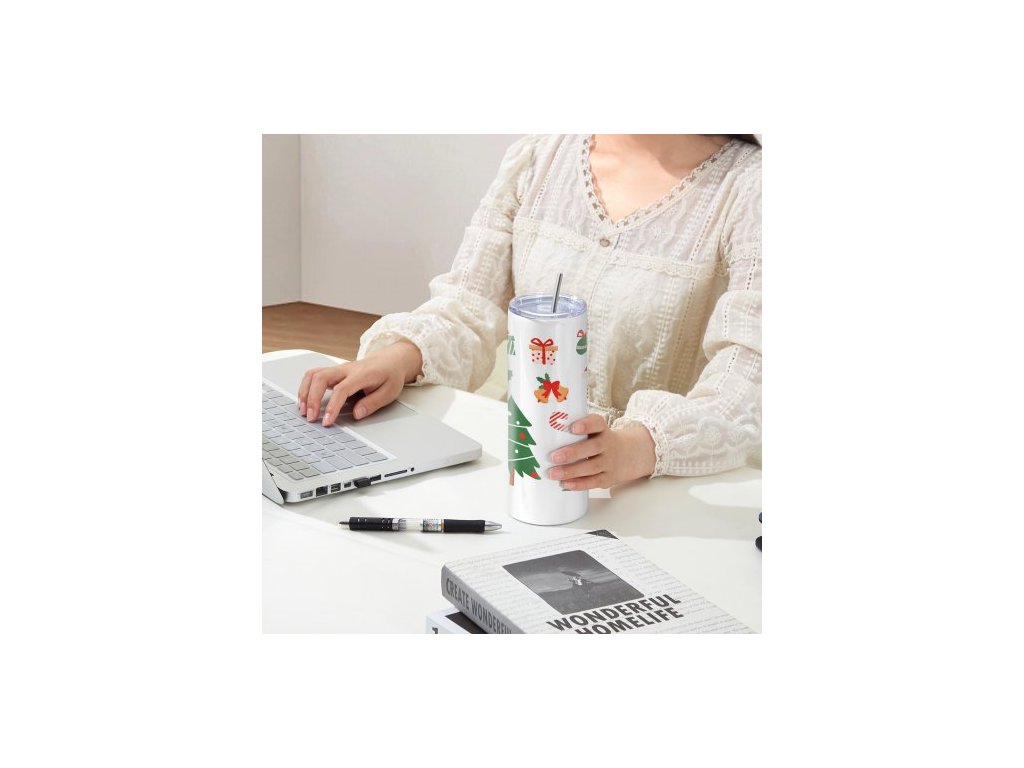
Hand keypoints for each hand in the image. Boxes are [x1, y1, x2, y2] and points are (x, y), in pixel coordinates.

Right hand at [297, 340, 422, 426]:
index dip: (332, 406)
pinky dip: (305, 388)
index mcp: (362, 374)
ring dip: (305, 392)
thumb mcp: (390, 392)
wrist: (391, 360)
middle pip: (321, 378)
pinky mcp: (334, 372)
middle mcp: (346, 369)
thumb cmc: (390, 375)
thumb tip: (356, 414)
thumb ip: (372, 403)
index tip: (326, 421)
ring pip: (313, 374)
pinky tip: (305, 401)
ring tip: (304, 411)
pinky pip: (314, 375)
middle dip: (312, 399)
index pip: (341, 389)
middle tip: (311, 418)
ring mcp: (338, 369)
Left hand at [547, 415, 655, 489]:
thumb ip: (576, 430)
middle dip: (572, 453)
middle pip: (593, 447)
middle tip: (553, 457)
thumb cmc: (601, 441)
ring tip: (553, 473)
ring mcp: (609, 462)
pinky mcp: (608, 478)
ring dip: (571, 471)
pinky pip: (593, 482)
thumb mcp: (596, 431)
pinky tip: (564, 484)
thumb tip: (543, 434)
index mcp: (602, 430)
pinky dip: (578, 484)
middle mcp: (607, 445)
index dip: (586, 425)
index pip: (597, 423)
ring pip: (591, 467)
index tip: (572, 427)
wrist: (630, 454)